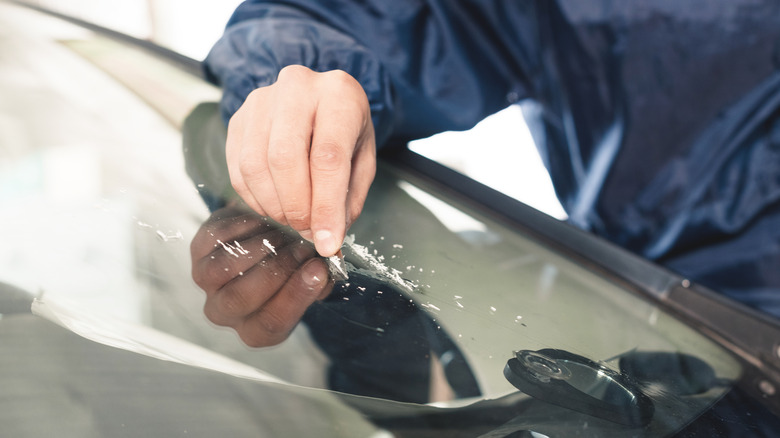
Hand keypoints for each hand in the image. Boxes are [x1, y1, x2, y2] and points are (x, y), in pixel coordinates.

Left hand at [190, 204, 332, 346]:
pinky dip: (243, 226)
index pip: (271, 323)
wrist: (270, 242)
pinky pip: (216, 239)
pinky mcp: (198, 250)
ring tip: (286, 233)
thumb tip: (324, 269)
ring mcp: (206, 282)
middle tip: (303, 248)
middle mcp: (225, 311)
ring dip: (260, 247)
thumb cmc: (294, 267)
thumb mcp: (312, 280)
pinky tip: (265, 220)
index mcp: (255, 329)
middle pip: (240, 299)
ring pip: (222, 269)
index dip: (296, 295)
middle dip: (277, 269)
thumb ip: (321, 280)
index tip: (318, 268)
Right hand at [226, 65, 375, 256]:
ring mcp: (262, 100)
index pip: (327, 157)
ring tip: (293, 217)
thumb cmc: (346, 132)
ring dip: (273, 205)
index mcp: (339, 95)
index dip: (325, 206)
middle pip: (284, 158)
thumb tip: (327, 239)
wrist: (321, 100)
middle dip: (295, 206)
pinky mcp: (239, 118)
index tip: (327, 241)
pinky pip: (238, 168)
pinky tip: (274, 204)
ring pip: (255, 165)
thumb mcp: (363, 161)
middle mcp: (297, 87)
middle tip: (307, 228)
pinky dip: (255, 198)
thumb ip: (347, 199)